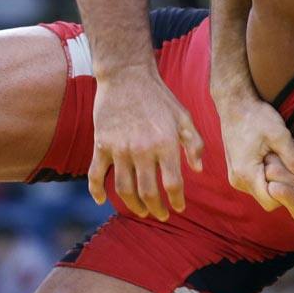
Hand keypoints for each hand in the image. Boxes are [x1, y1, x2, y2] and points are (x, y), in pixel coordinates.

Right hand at [89, 67, 203, 220]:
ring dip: (133, 205)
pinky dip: (96, 191)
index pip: (173, 184)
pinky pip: (96, 175)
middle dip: (156, 209)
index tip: (179, 208)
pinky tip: (102, 201)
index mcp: (166, 144)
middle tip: (161, 215)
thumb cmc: (160, 97)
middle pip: (148, 192)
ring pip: (123, 189)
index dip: (177, 201)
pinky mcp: (101, 145)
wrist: (127, 76)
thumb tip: (198, 170)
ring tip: (141, 211)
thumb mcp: (184, 116)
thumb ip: (194, 143)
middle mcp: (142, 150)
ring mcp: (119, 149)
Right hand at [219, 97, 293, 210]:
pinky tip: (275, 158)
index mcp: (246, 174)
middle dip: (283, 186)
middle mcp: (238, 180)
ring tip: (285, 160)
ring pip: (261, 190)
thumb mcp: (280, 135)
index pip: (271, 202)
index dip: (288, 194)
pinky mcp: (237, 170)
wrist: (235, 103)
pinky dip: (267, 174)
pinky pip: (255, 181)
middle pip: (267, 197)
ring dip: (275, 180)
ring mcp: (235, 176)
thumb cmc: (256, 116)